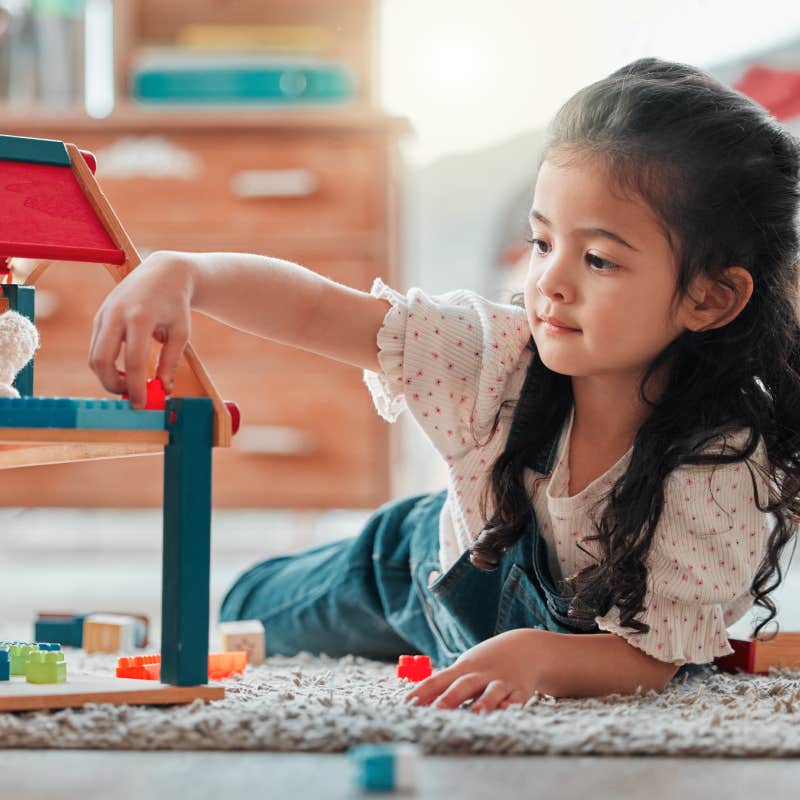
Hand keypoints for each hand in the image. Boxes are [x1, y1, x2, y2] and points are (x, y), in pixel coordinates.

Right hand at [89, 251, 194, 408]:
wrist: (164, 272)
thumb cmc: (176, 305)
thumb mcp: (180, 333)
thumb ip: (169, 362)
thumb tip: (162, 390)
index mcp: (140, 318)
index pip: (132, 362)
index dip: (135, 387)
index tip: (142, 405)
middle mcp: (116, 315)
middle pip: (101, 360)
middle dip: (112, 384)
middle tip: (130, 396)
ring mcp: (103, 314)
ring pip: (93, 356)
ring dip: (108, 376)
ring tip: (130, 384)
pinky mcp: (99, 316)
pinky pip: (96, 346)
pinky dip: (106, 364)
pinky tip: (124, 371)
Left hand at [403, 629, 550, 712]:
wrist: (524, 647)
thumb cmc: (485, 663)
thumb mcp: (464, 668)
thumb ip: (442, 685)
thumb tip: (415, 701)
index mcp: (462, 669)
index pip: (438, 680)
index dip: (422, 691)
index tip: (406, 704)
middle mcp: (480, 675)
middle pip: (463, 685)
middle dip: (450, 698)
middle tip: (436, 710)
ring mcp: (501, 681)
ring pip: (491, 691)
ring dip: (483, 701)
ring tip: (476, 713)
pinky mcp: (520, 690)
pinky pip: (516, 699)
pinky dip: (512, 705)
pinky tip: (508, 710)